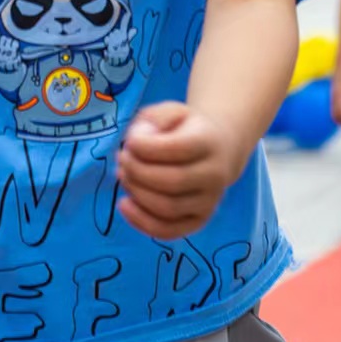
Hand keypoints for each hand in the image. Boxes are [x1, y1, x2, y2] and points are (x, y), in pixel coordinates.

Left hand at [116, 102, 244, 240]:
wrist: (218, 150)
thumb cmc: (186, 129)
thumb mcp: (171, 111)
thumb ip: (152, 118)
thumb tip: (137, 140)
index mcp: (209, 142)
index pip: (176, 149)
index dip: (145, 147)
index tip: (129, 141)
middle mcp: (215, 175)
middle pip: (172, 181)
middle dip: (137, 171)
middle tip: (122, 159)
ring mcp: (209, 201)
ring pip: (168, 208)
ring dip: (136, 193)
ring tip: (124, 176)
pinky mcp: (200, 220)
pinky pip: (168, 230)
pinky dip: (141, 221)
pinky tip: (125, 204)